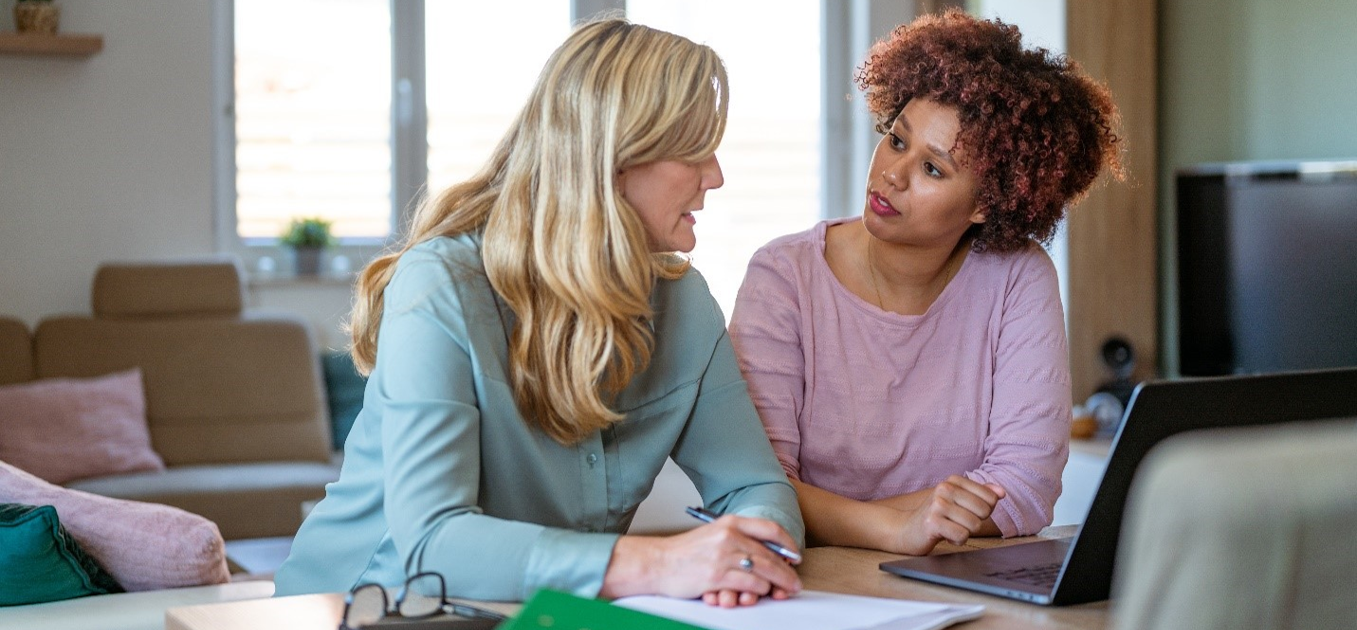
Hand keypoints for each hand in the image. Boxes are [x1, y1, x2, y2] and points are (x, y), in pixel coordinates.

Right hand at [600, 514, 801, 605]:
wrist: (658, 563)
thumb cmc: (685, 553)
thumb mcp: (714, 535)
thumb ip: (740, 540)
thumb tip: (770, 554)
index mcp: (730, 523)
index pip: (770, 529)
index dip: (787, 544)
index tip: (795, 556)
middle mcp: (729, 536)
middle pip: (770, 555)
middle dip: (787, 572)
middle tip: (794, 583)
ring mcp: (723, 557)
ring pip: (764, 572)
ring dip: (776, 584)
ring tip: (782, 591)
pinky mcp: (718, 577)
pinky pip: (750, 585)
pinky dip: (757, 591)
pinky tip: (757, 594)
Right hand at [892, 475, 1005, 554]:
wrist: (905, 529)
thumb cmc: (936, 516)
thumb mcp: (958, 500)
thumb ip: (981, 494)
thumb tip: (1001, 492)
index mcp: (953, 480)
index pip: (991, 498)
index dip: (983, 511)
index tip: (966, 512)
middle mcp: (944, 488)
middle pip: (985, 511)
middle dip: (975, 522)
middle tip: (957, 522)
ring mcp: (937, 505)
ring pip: (974, 525)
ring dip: (965, 532)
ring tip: (950, 528)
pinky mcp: (932, 522)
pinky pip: (962, 536)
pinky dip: (957, 541)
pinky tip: (945, 536)